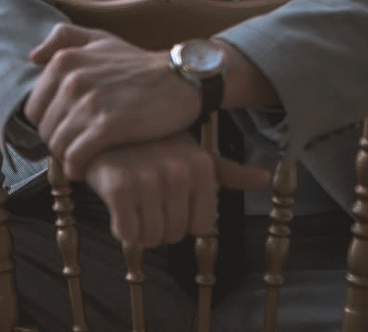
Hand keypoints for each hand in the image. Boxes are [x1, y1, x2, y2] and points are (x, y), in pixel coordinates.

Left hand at [24, 23, 199, 179]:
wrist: (180, 79)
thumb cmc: (138, 64)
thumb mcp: (100, 39)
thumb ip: (64, 38)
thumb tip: (33, 57)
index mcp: (65, 60)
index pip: (34, 109)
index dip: (51, 123)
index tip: (70, 128)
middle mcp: (73, 79)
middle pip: (46, 130)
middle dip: (60, 141)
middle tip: (81, 144)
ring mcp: (90, 103)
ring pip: (58, 146)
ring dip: (70, 157)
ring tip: (88, 155)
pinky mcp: (108, 126)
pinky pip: (75, 158)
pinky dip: (78, 168)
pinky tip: (90, 167)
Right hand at [85, 132, 270, 247]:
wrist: (104, 129)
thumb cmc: (152, 144)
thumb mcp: (193, 153)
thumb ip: (228, 171)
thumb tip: (263, 178)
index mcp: (202, 166)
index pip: (202, 228)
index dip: (182, 217)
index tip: (169, 196)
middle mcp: (180, 173)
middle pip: (174, 235)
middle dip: (158, 222)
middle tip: (147, 194)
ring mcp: (149, 180)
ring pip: (151, 238)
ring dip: (139, 225)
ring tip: (133, 195)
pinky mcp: (120, 188)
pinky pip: (128, 234)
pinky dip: (121, 225)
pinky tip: (118, 201)